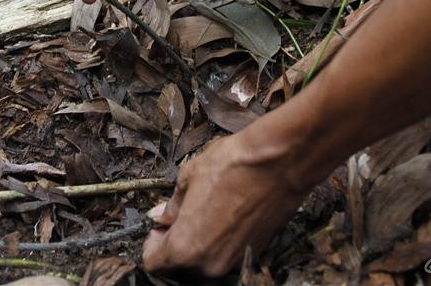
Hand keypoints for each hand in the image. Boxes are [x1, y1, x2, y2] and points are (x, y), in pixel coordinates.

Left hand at [141, 131, 306, 276]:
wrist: (278, 163)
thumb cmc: (232, 166)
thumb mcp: (188, 178)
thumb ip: (172, 206)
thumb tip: (161, 217)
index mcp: (185, 247)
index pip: (154, 262)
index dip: (151, 243)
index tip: (157, 227)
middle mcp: (208, 264)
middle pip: (180, 266)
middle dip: (174, 245)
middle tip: (179, 218)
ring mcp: (233, 262)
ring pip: (204, 263)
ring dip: (198, 245)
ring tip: (204, 213)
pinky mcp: (254, 254)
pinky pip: (226, 256)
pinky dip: (220, 243)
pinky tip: (225, 216)